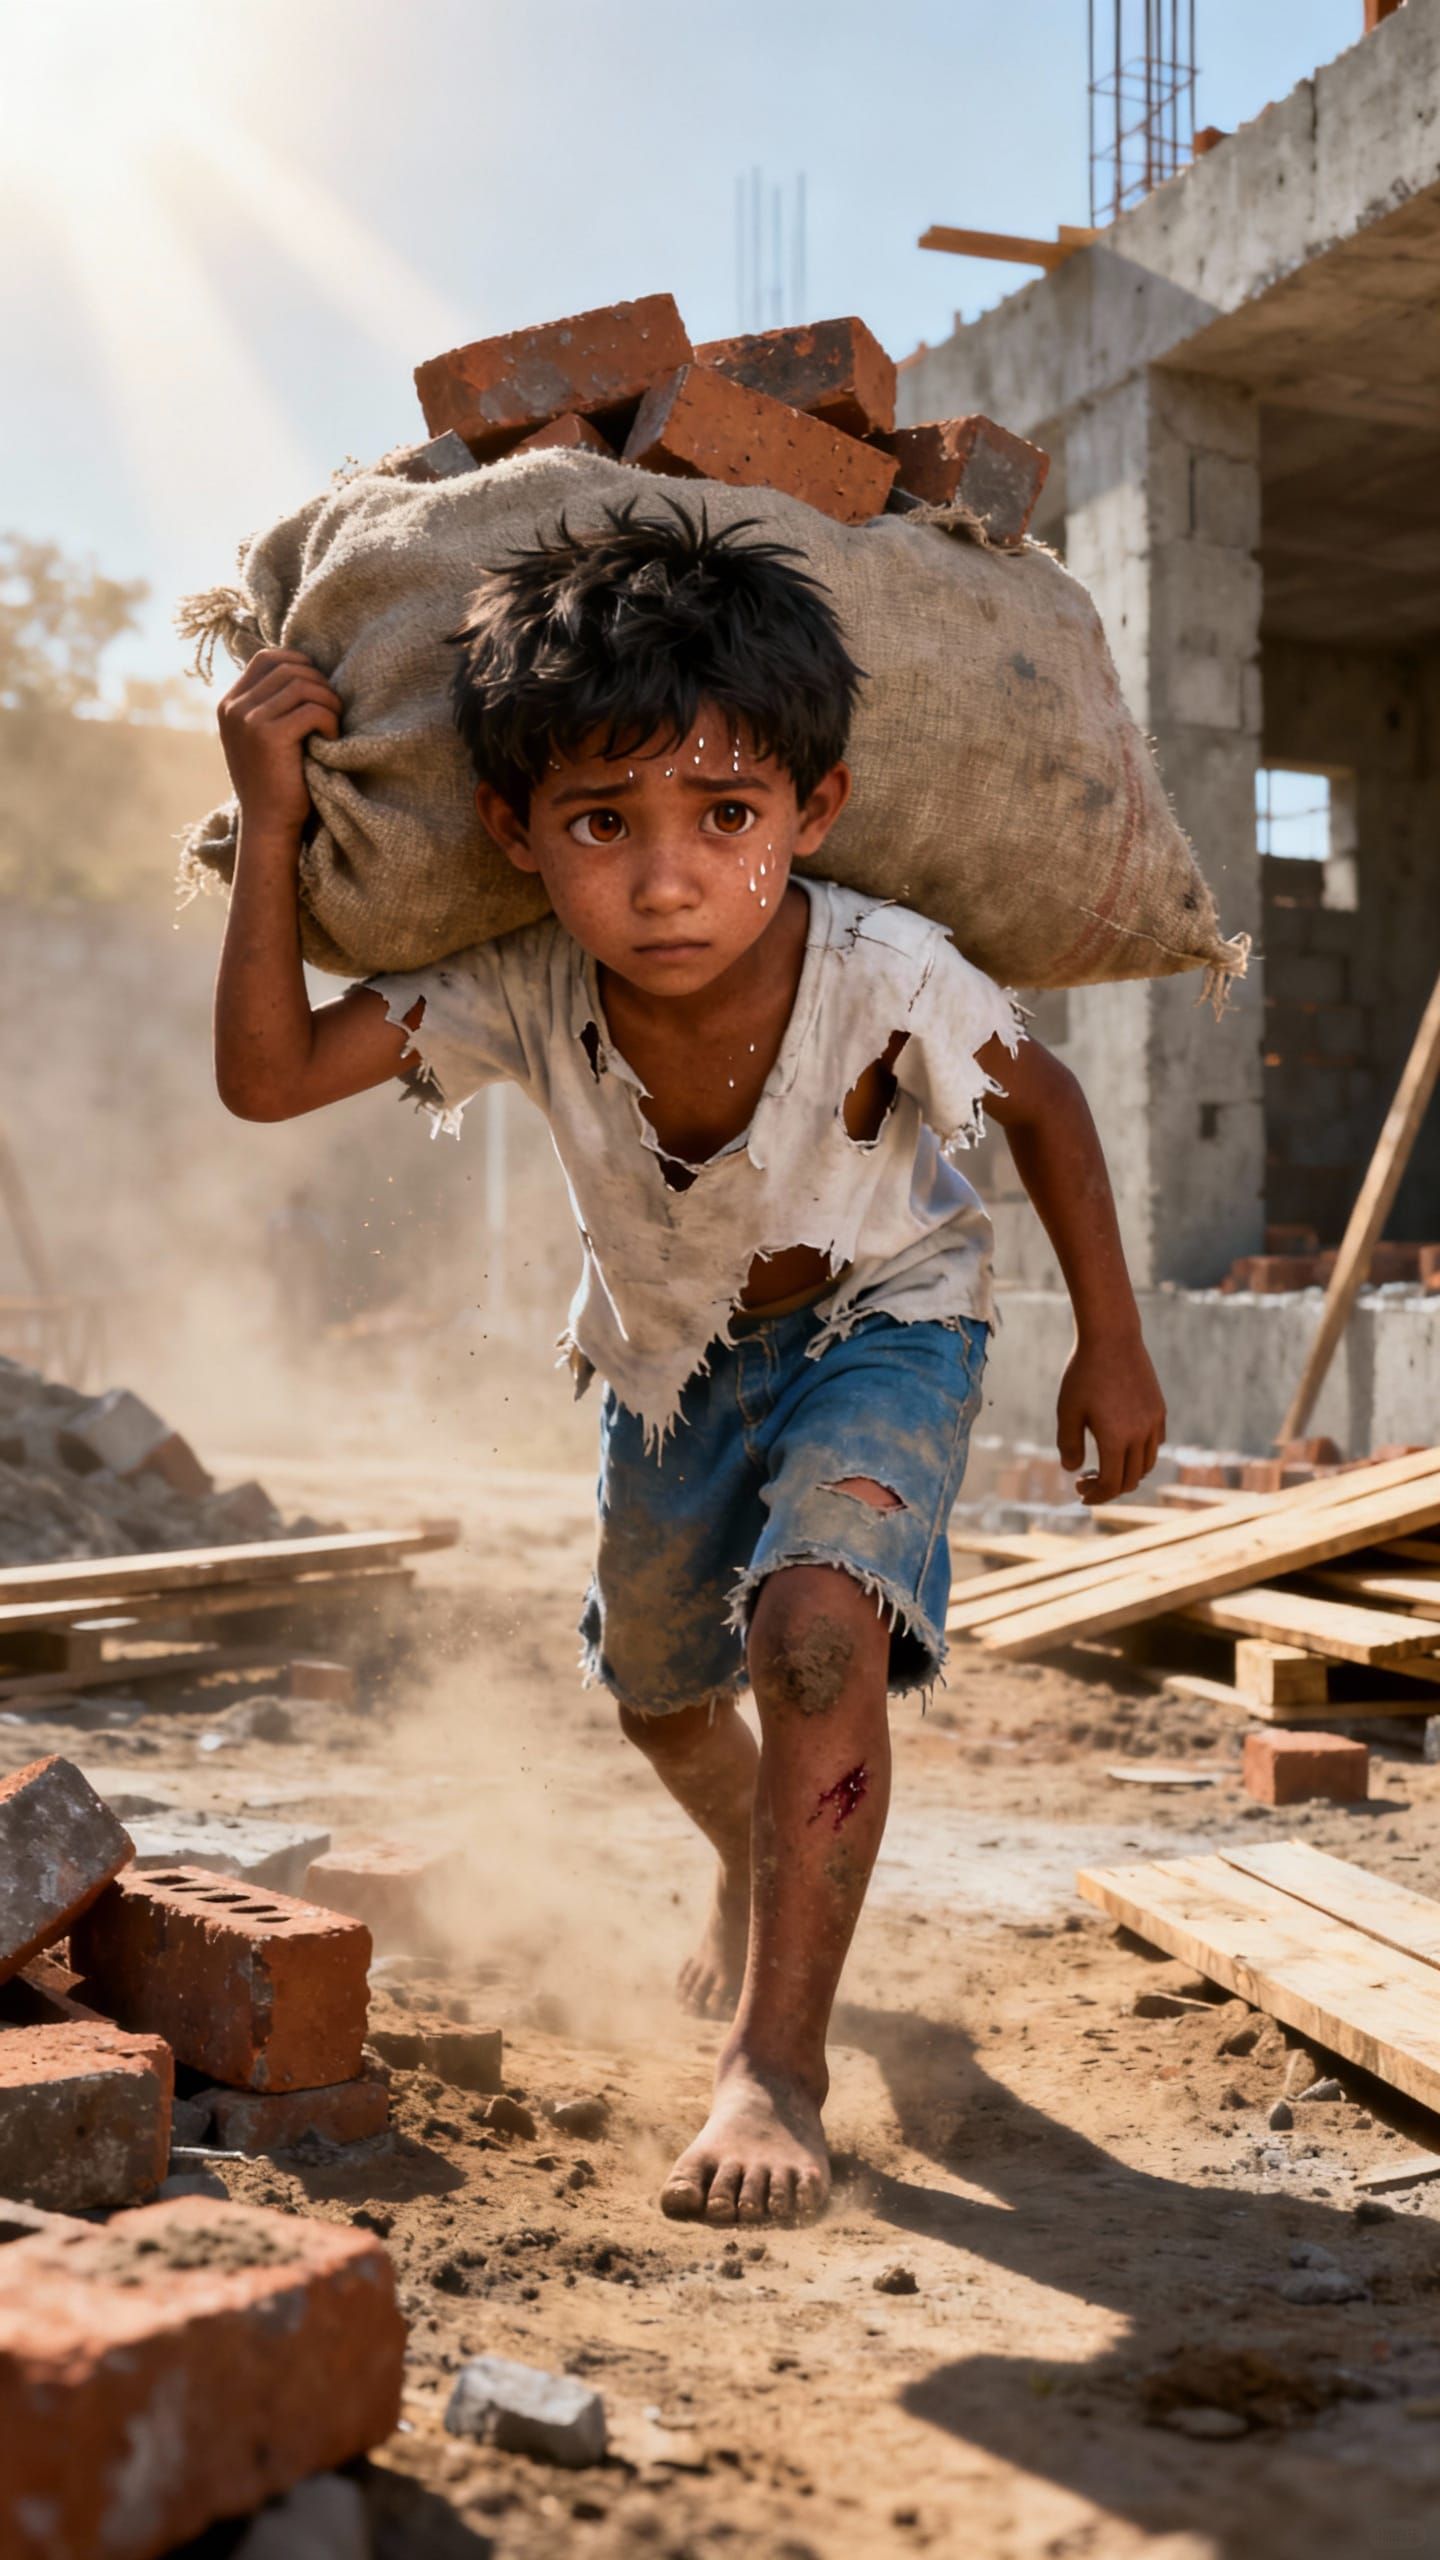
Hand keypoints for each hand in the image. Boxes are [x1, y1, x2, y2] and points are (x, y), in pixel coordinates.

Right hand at [218, 646, 341, 841]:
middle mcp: (234, 708)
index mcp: (229, 705)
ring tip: (334, 723)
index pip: (266, 658)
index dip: (298, 661)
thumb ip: (269, 705)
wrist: (268, 824)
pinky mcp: (269, 736)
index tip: (318, 683)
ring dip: (328, 700)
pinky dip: (329, 720)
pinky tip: (331, 738)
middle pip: (288, 668)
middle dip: (319, 683)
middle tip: (332, 709)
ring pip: (302, 685)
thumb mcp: (261, 738)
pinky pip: (311, 710)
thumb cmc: (275, 782)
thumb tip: (303, 669)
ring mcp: (249, 720)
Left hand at [1056, 1329, 1165, 1505]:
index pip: (1111, 1484)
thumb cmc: (1084, 1373)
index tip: (1081, 1494)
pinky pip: (1155, 1444)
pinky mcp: (1159, 1409)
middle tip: (1084, 1481)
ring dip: (1126, 1474)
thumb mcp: (1068, 1410)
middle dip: (1107, 1488)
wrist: (1112, 1337)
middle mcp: (1140, 1434)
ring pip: (1147, 1464)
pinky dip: (1140, 1454)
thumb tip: (1073, 1470)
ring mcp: (1154, 1422)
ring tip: (1103, 1467)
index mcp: (1116, 1439)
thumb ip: (1069, 1444)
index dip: (1096, 1496)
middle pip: (1130, 1480)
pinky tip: (1121, 1445)